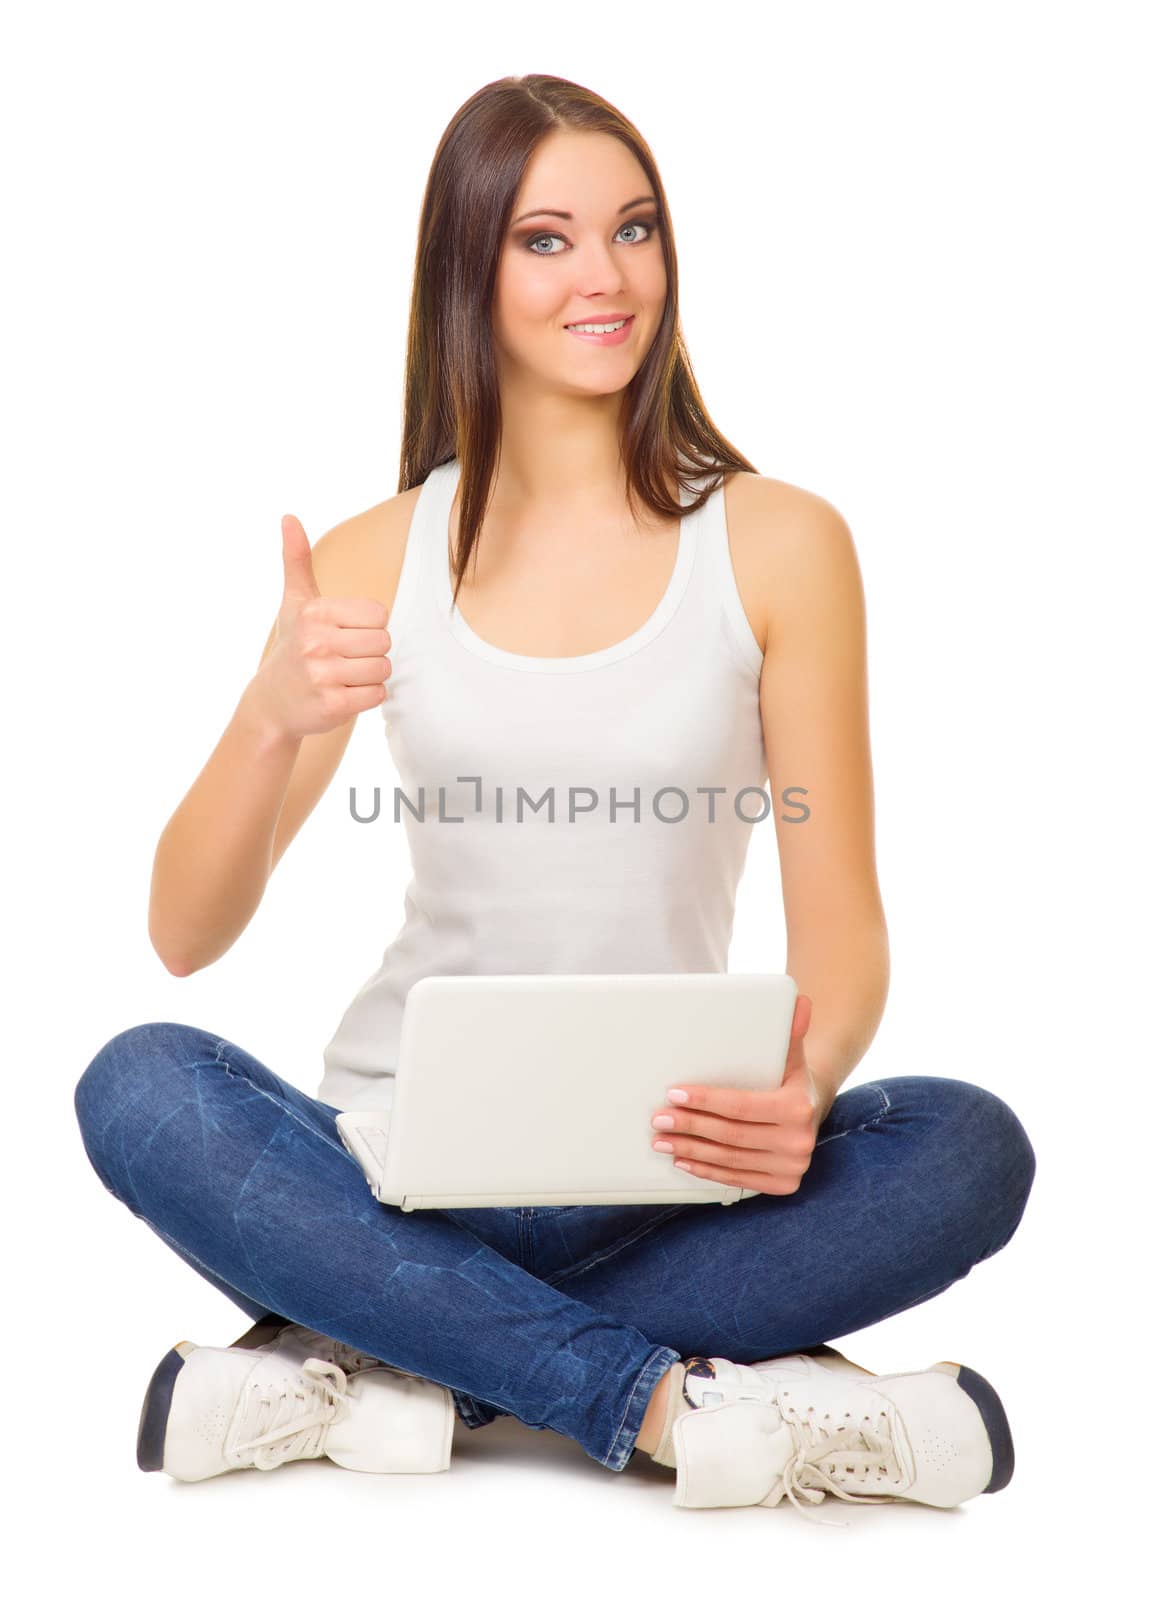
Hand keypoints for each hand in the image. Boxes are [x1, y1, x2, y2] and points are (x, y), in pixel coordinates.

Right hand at [246, 515, 392, 740]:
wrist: (272, 702)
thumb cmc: (292, 646)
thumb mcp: (294, 602)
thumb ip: (297, 560)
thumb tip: (288, 517)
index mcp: (314, 612)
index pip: (379, 614)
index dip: (369, 626)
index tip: (344, 634)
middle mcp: (315, 641)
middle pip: (384, 642)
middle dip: (371, 652)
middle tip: (344, 658)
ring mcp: (322, 675)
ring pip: (383, 669)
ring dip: (370, 676)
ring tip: (344, 676)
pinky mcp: (331, 706)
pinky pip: (376, 695)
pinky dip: (367, 697)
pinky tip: (343, 694)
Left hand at [649, 994, 822, 1195]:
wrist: (809, 1111)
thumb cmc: (789, 1079)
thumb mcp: (791, 1054)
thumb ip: (790, 1030)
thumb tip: (799, 1002)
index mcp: (799, 1108)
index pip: (741, 1106)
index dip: (705, 1101)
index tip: (675, 1094)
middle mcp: (798, 1143)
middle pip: (731, 1134)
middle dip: (690, 1126)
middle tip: (659, 1118)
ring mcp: (791, 1168)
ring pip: (729, 1159)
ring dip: (691, 1150)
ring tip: (662, 1140)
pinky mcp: (781, 1186)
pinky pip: (736, 1179)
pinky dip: (706, 1170)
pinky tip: (684, 1159)